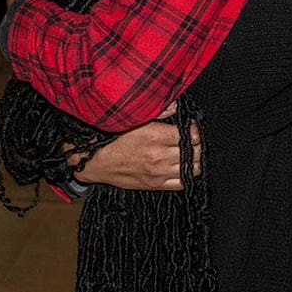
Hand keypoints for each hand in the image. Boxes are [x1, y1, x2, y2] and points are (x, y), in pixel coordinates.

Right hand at [72, 114, 199, 190]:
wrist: (94, 161)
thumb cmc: (111, 137)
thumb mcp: (132, 118)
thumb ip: (157, 111)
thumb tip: (177, 106)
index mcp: (156, 135)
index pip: (191, 135)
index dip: (195, 129)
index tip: (192, 126)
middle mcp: (160, 156)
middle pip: (195, 152)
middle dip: (198, 144)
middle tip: (192, 138)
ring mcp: (158, 172)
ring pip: (193, 168)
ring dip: (195, 159)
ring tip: (189, 152)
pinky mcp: (154, 185)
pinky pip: (182, 183)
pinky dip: (187, 174)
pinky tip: (183, 166)